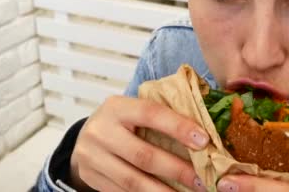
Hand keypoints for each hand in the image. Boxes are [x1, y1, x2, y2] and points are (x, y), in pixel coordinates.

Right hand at [70, 95, 209, 191]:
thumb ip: (160, 116)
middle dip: (177, 170)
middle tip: (203, 180)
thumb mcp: (133, 110)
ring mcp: (93, 158)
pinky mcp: (93, 179)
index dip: (178, 127)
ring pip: (134, 181)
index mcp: (117, 107)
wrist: (84, 137)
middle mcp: (101, 132)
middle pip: (144, 155)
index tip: (204, 141)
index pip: (151, 114)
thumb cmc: (120, 121)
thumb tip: (202, 134)